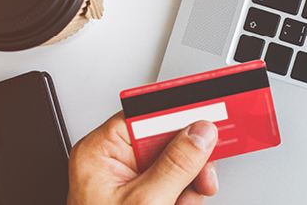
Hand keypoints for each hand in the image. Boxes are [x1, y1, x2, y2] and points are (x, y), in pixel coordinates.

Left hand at [68, 111, 219, 204]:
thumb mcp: (146, 203)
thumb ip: (176, 165)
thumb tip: (200, 133)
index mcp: (100, 152)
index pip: (144, 114)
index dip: (177, 112)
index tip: (206, 110)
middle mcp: (112, 161)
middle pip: (165, 138)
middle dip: (188, 161)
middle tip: (202, 175)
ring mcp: (128, 180)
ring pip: (176, 163)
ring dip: (188, 185)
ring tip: (180, 203)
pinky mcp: (143, 196)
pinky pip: (174, 184)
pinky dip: (184, 197)